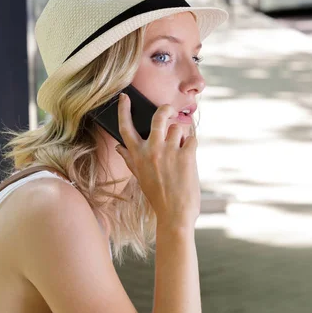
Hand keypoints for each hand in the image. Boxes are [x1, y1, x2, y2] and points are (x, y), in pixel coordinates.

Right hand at [115, 93, 200, 229]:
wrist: (175, 215)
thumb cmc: (158, 197)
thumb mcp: (140, 177)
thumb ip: (130, 159)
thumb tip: (119, 147)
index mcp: (137, 156)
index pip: (125, 127)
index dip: (123, 109)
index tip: (124, 97)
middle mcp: (152, 150)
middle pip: (158, 117)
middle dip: (166, 109)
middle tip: (169, 111)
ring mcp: (169, 151)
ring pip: (178, 127)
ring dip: (182, 135)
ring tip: (182, 150)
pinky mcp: (186, 155)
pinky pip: (192, 138)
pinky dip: (192, 144)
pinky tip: (190, 156)